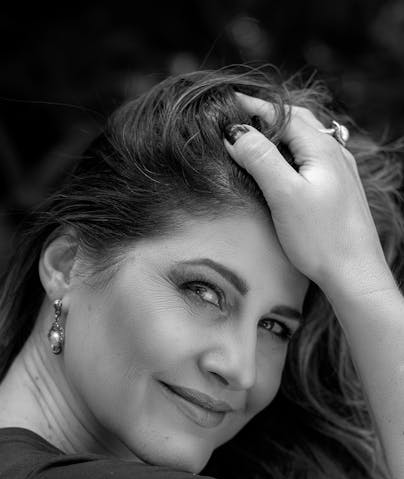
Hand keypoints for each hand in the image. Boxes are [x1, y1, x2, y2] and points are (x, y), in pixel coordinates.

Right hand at [224, 93, 389, 289]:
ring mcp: (340, 172)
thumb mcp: (284, 196)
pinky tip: (283, 164)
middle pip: (297, 122)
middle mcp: (335, 154)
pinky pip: (312, 158)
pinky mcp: (339, 191)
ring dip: (279, 133)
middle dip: (266, 115)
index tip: (226, 102)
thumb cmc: (320, 238)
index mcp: (321, 149)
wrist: (355, 275)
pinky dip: (291, 152)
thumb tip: (234, 132)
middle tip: (237, 114)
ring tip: (254, 135)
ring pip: (306, 140)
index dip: (252, 107)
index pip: (282, 115)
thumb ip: (260, 159)